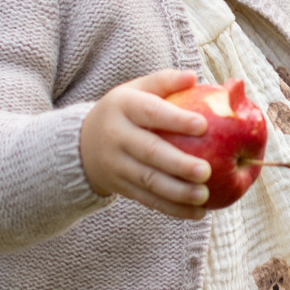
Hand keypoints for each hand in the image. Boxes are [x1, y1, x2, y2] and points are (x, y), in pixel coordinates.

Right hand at [78, 69, 211, 216]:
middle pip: (148, 151)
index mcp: (123, 107)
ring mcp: (117, 165)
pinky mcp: (121, 187)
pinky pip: (148, 199)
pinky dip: (172, 209)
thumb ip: (165, 81)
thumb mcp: (137, 90)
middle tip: (206, 171)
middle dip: (177, 164)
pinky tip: (198, 213)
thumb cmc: (126, 111)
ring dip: (177, 192)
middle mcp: (117, 136)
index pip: (150, 112)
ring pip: (147, 180)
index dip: (175, 119)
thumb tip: (193, 77)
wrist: (83, 144)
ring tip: (204, 196)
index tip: (203, 125)